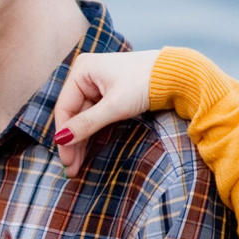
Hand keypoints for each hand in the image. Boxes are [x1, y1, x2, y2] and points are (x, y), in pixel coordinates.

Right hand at [49, 49, 161, 173]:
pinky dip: (92, 133)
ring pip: (83, 118)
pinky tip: (87, 151)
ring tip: (77, 166)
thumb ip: (87, 123)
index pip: (64, 108)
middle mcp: (86, 75)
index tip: (65, 159)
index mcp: (82, 70)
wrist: (177, 75)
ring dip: (81, 141)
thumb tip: (61, 139)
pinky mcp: (109, 94)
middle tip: (70, 168)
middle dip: (72, 143)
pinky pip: (95, 117)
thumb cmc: (146, 83)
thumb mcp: (114, 106)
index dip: (63, 136)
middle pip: (73, 115)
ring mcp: (97, 84)